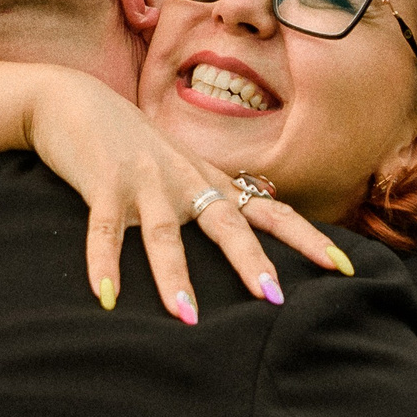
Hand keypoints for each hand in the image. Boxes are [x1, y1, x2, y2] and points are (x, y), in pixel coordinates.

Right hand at [19, 70, 351, 320]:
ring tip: (186, 316)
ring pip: (164, 233)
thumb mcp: (177, 167)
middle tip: (272, 297)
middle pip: (226, 223)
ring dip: (174, 275)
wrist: (74, 99)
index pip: (268, 211)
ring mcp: (144, 181)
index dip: (305, 238)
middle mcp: (184, 179)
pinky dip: (103, 263)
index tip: (342, 266)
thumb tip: (253, 227)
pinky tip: (106, 295)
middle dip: (250, 260)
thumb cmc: (128, 142)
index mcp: (208, 180)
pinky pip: (103, 229)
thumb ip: (209, 197)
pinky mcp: (102, 182)